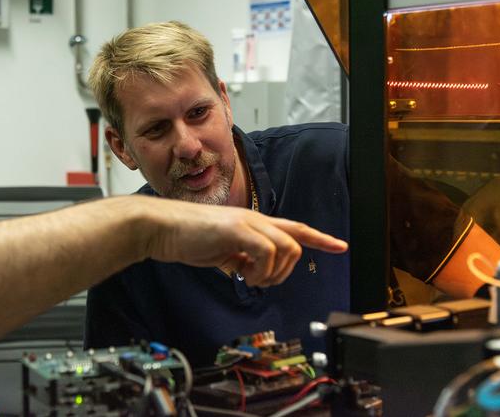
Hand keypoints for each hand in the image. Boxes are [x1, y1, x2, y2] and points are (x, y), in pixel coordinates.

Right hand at [141, 197, 347, 286]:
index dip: (319, 238)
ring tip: (249, 276)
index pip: (293, 227)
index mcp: (251, 223)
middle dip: (286, 269)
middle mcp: (253, 219)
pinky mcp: (237, 229)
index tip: (339, 246)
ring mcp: (246, 222)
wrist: (160, 227)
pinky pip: (267, 252)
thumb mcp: (219, 251)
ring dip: (273, 271)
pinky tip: (241, 273)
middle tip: (260, 280)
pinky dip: (260, 270)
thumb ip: (238, 257)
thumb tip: (248, 270)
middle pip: (295, 242)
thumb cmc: (184, 238)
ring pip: (286, 247)